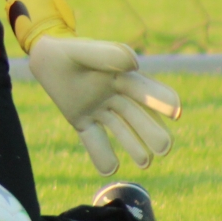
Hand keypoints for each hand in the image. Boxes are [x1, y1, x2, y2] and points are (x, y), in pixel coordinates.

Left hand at [24, 35, 181, 174]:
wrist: (46, 57)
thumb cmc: (69, 51)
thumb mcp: (86, 51)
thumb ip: (109, 55)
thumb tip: (136, 64)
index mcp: (122, 76)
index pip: (147, 91)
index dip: (162, 100)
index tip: (176, 112)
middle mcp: (115, 96)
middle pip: (137, 117)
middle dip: (152, 132)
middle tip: (164, 148)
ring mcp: (99, 109)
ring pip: (120, 131)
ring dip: (134, 146)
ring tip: (146, 162)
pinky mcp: (82, 121)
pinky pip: (94, 140)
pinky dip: (101, 154)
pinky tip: (109, 169)